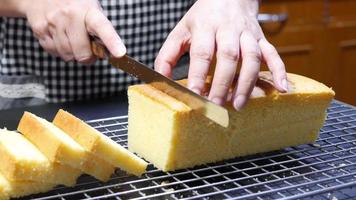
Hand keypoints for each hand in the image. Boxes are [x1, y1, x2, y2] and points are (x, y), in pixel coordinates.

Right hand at [24, 0, 125, 62]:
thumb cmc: (74, 5)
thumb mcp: (91, 10)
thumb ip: (100, 30)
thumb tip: (105, 53)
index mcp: (88, 10)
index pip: (102, 27)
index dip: (112, 42)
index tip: (120, 53)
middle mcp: (70, 16)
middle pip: (83, 53)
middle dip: (88, 57)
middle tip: (89, 51)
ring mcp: (53, 23)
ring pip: (68, 56)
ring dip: (73, 54)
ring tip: (73, 40)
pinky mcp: (40, 30)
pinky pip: (54, 53)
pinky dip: (59, 51)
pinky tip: (60, 38)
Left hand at [155, 0, 287, 110]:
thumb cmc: (202, 18)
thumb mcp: (180, 31)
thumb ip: (167, 55)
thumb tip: (160, 79)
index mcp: (205, 26)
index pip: (202, 52)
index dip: (198, 74)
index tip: (194, 94)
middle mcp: (228, 29)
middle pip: (228, 56)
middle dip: (222, 82)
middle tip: (216, 105)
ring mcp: (247, 34)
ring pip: (251, 57)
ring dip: (246, 82)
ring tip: (238, 105)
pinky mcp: (261, 39)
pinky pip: (273, 53)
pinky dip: (279, 71)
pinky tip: (283, 89)